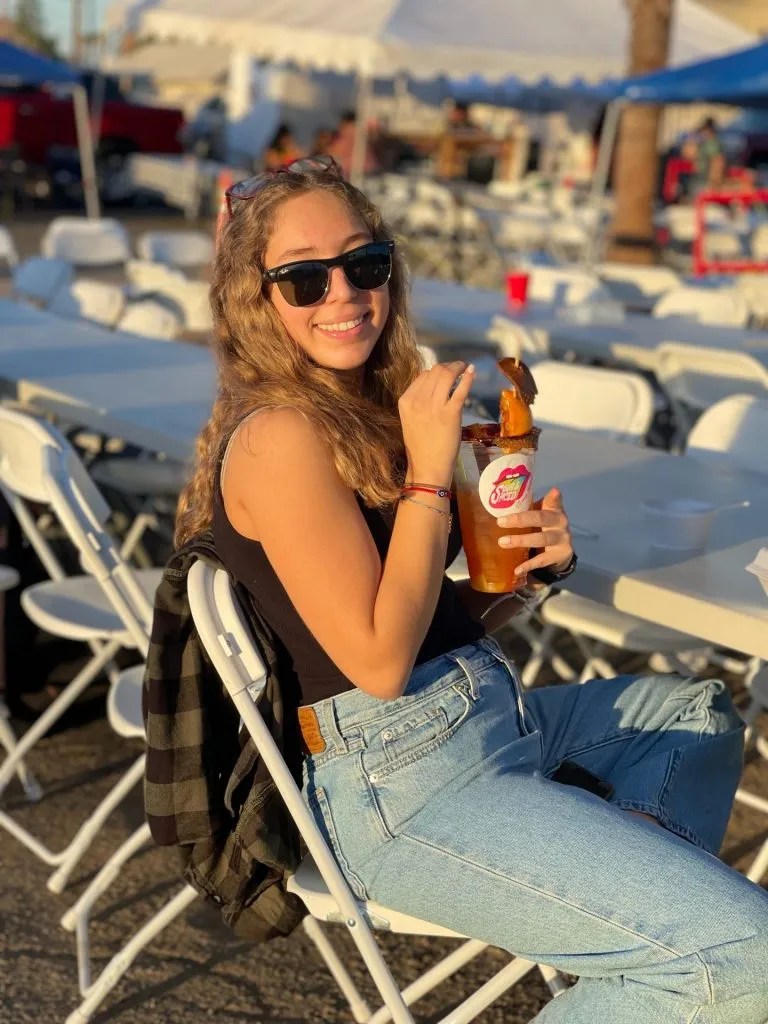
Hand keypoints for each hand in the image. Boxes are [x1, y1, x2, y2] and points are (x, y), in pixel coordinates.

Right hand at [398, 361, 474, 483]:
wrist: (428, 468)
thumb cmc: (420, 447)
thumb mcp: (411, 419)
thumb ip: (419, 401)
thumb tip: (435, 384)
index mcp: (405, 401)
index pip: (422, 375)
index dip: (436, 371)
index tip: (445, 373)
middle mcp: (418, 400)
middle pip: (435, 371)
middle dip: (448, 366)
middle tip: (458, 367)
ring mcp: (435, 405)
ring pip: (447, 375)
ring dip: (458, 367)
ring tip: (465, 367)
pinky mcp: (451, 412)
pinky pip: (461, 388)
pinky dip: (468, 377)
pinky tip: (472, 372)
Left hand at [495, 487, 573, 578]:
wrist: (563, 550)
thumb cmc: (546, 527)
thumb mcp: (542, 515)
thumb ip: (528, 507)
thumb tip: (501, 499)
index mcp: (555, 511)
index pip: (554, 502)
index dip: (553, 497)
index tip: (554, 491)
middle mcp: (560, 523)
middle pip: (541, 519)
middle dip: (520, 520)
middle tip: (500, 522)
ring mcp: (561, 540)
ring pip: (541, 539)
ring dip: (520, 540)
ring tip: (502, 542)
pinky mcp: (559, 556)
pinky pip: (541, 560)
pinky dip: (528, 565)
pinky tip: (517, 569)